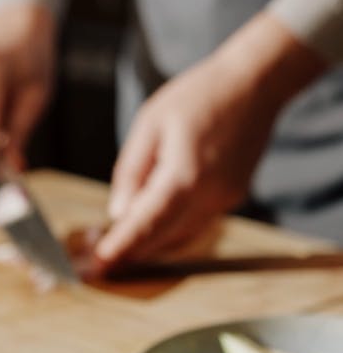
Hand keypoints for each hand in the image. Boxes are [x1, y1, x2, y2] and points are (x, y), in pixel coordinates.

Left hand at [96, 12, 326, 267]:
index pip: (146, 224)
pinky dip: (170, 230)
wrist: (254, 85)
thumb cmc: (199, 95)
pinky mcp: (232, 197)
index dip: (120, 248)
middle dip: (130, 252)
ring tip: (117, 245)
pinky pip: (195, 224)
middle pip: (163, 239)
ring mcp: (225, 200)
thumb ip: (132, 170)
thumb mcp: (150, 123)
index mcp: (184, 175)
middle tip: (97, 261)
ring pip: (180, 237)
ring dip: (149, 244)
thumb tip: (118, 212)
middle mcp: (209, 196)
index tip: (97, 267)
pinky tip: (148, 226)